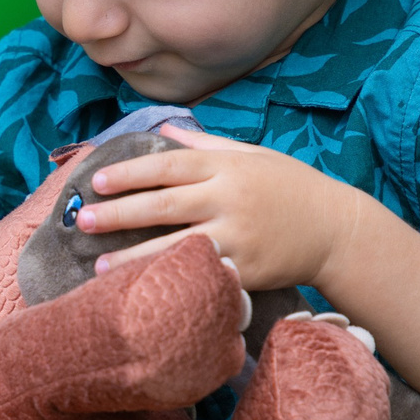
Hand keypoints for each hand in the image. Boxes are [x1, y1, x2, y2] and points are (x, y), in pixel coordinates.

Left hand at [76, 124, 362, 290]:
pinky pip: (200, 275)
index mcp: (226, 167)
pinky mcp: (246, 268)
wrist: (336, 229)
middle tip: (84, 220)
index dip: (129, 174)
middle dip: (120, 213)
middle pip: (164, 204)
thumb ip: (206, 145)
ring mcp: (237, 235)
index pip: (167, 166)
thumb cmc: (291, 188)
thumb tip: (165, 129)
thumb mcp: (254, 155)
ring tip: (98, 266)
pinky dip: (172, 281)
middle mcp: (229, 198)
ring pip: (176, 245)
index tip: (97, 182)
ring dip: (134, 257)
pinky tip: (146, 290)